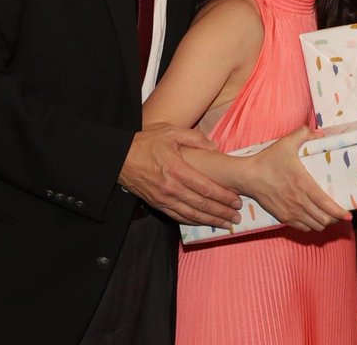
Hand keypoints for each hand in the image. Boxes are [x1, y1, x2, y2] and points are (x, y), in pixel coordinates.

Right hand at [120, 123, 242, 226]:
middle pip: (202, 204)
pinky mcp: (157, 203)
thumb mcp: (170, 132)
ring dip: (210, 220)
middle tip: (237, 217)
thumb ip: (194, 138)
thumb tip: (214, 146)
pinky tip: (203, 222)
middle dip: (221, 212)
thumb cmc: (145, 143)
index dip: (223, 196)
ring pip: (191, 214)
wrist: (119, 158)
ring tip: (226, 224)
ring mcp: (163, 198)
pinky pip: (178, 216)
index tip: (237, 201)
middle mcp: (171, 187)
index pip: (206, 187)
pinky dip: (193, 221)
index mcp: (177, 169)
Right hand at [242, 126, 350, 231]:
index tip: (348, 214)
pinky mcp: (283, 217)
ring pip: (315, 226)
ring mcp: (290, 212)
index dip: (340, 212)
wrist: (248, 176)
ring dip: (323, 223)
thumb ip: (304, 134)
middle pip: (324, 220)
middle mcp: (299, 201)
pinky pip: (302, 228)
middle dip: (334, 218)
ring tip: (327, 216)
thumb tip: (319, 132)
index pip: (327, 205)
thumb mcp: (286, 143)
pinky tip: (312, 219)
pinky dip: (310, 226)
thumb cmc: (267, 160)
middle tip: (338, 213)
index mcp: (303, 184)